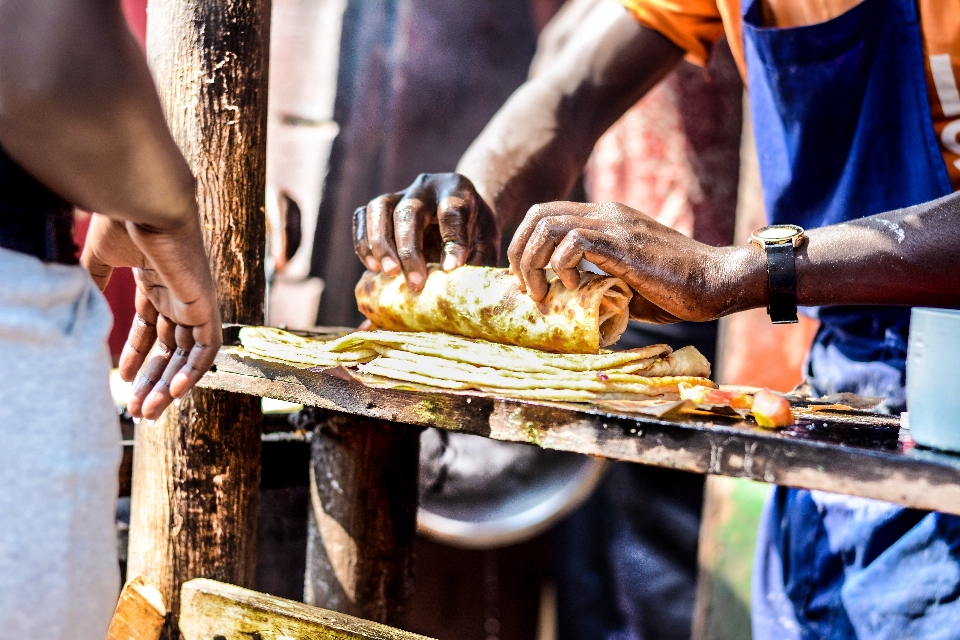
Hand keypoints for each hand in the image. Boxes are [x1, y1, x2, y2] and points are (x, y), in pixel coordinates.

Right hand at [82, 213, 221, 419]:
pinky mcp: (205, 305)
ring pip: (186, 354)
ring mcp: (194, 301)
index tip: (124, 380)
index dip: (139, 357)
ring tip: (147, 411)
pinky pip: (207, 348)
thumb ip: (97, 282)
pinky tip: (175, 393)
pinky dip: (194, 371)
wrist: (147, 204)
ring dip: (168, 385)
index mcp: (157, 283)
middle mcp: (179, 294)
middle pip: (170, 347)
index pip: (152, 329)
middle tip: (137, 410)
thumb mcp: (102, 259)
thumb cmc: (124, 224)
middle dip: (153, 380)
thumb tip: (85, 303)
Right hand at [353, 173, 499, 290]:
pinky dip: (363, 241)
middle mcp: (426, 187)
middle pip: (409, 211)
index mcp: (459, 190)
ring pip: (379, 208)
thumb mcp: (487, 244)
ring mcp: (400, 192)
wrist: (464, 212)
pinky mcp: (382, 206)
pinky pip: (363, 216)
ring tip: (388, 274)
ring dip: (380, 244)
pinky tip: (372, 267)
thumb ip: (476, 262)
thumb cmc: (476, 233)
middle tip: (415, 283)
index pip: (453, 211)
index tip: (452, 270)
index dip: (452, 241)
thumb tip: (454, 287)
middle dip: (409, 249)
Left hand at [508, 201, 762, 322]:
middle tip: (526, 288)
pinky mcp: (623, 243)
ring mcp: (614, 225)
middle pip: (537, 215)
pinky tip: (576, 287)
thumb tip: (566, 302)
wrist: (716, 282)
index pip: (546, 216)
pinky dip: (563, 265)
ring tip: (543, 291)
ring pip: (547, 224)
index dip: (526, 247)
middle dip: (520, 253)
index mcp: (604, 219)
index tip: (526, 281)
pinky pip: (573, 240)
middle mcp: (605, 214)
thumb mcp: (624, 284)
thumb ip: (596, 282)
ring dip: (535, 261)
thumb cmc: (675, 289)